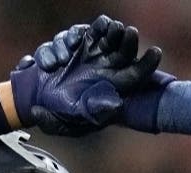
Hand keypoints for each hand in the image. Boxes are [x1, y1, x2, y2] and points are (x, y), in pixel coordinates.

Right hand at [9, 15, 161, 135]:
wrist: (35, 101)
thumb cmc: (58, 115)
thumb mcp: (75, 123)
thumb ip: (93, 113)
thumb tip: (117, 104)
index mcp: (112, 88)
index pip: (137, 73)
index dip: (148, 63)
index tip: (155, 52)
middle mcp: (106, 68)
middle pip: (126, 47)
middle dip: (128, 39)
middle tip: (127, 33)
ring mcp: (91, 53)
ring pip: (106, 34)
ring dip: (105, 32)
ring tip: (100, 41)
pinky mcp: (75, 43)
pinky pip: (82, 32)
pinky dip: (77, 36)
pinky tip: (67, 52)